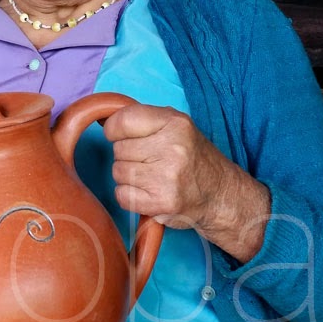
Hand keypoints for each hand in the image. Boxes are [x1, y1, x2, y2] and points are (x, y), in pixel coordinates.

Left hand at [103, 104, 269, 261]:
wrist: (220, 194)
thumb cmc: (192, 157)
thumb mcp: (176, 126)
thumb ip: (143, 119)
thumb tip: (102, 119)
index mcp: (175, 123)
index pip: (123, 120)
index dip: (114, 129)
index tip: (119, 135)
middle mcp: (172, 148)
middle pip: (118, 149)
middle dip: (126, 155)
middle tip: (148, 161)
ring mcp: (167, 177)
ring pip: (118, 172)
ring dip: (128, 176)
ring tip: (151, 176)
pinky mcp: (161, 203)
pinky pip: (122, 195)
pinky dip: (130, 195)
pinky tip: (148, 192)